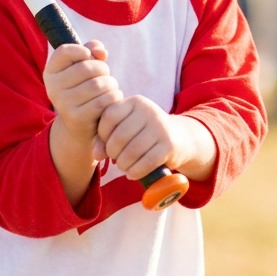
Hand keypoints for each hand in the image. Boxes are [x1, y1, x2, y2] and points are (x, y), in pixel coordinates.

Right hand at [44, 40, 121, 149]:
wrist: (82, 125)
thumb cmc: (85, 89)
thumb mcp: (84, 67)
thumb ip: (92, 51)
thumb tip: (100, 52)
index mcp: (51, 72)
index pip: (64, 51)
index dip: (81, 50)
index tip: (89, 56)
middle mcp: (53, 88)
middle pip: (87, 68)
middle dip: (103, 69)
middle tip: (105, 77)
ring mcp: (63, 104)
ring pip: (98, 84)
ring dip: (111, 84)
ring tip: (109, 89)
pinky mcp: (77, 118)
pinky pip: (103, 101)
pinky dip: (113, 97)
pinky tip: (112, 99)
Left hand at [95, 96, 215, 182]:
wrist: (180, 138)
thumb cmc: (145, 134)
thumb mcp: (127, 128)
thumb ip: (106, 138)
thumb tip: (96, 154)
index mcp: (135, 102)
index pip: (108, 117)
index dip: (102, 134)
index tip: (107, 143)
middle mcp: (148, 110)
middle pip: (119, 137)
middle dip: (113, 153)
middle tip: (116, 159)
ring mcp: (161, 127)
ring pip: (131, 152)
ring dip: (123, 165)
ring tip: (124, 167)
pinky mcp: (170, 144)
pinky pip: (146, 162)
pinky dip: (136, 172)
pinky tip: (133, 174)